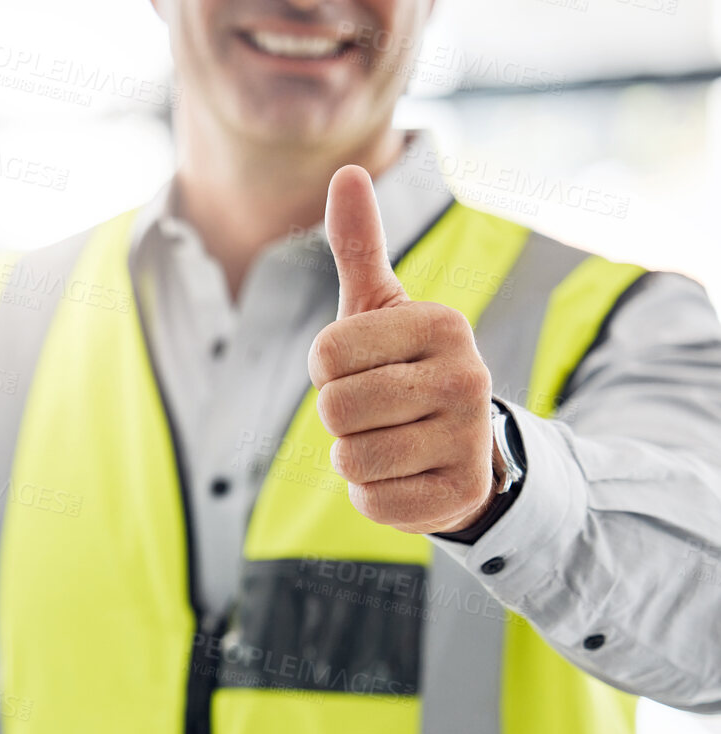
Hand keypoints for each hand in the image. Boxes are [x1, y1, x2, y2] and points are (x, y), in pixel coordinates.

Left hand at [309, 165, 499, 534]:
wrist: (465, 447)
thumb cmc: (403, 367)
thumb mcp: (380, 308)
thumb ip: (359, 245)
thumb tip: (347, 171)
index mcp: (442, 324)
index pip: (325, 354)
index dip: (327, 369)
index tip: (364, 367)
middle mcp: (467, 376)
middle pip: (335, 410)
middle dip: (340, 417)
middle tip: (378, 410)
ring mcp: (468, 439)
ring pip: (351, 459)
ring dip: (354, 457)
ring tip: (391, 441)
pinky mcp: (460, 495)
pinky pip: (372, 502)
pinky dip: (374, 496)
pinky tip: (406, 477)